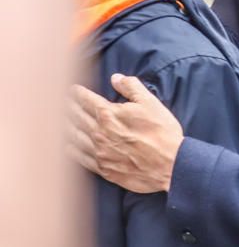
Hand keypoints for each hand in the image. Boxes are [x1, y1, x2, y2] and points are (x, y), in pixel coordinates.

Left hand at [68, 74, 179, 192]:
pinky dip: (70, 149)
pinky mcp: (103, 168)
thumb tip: (117, 78)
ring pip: (73, 136)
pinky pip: (79, 157)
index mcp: (110, 114)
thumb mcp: (152, 103)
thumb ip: (132, 88)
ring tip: (60, 120)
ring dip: (64, 126)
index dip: (78, 93)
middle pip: (76, 117)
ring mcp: (99, 152)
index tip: (72, 89)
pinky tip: (66, 145)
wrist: (170, 165)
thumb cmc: (163, 133)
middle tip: (60, 102)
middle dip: (67, 107)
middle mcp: (99, 133)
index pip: (87, 100)